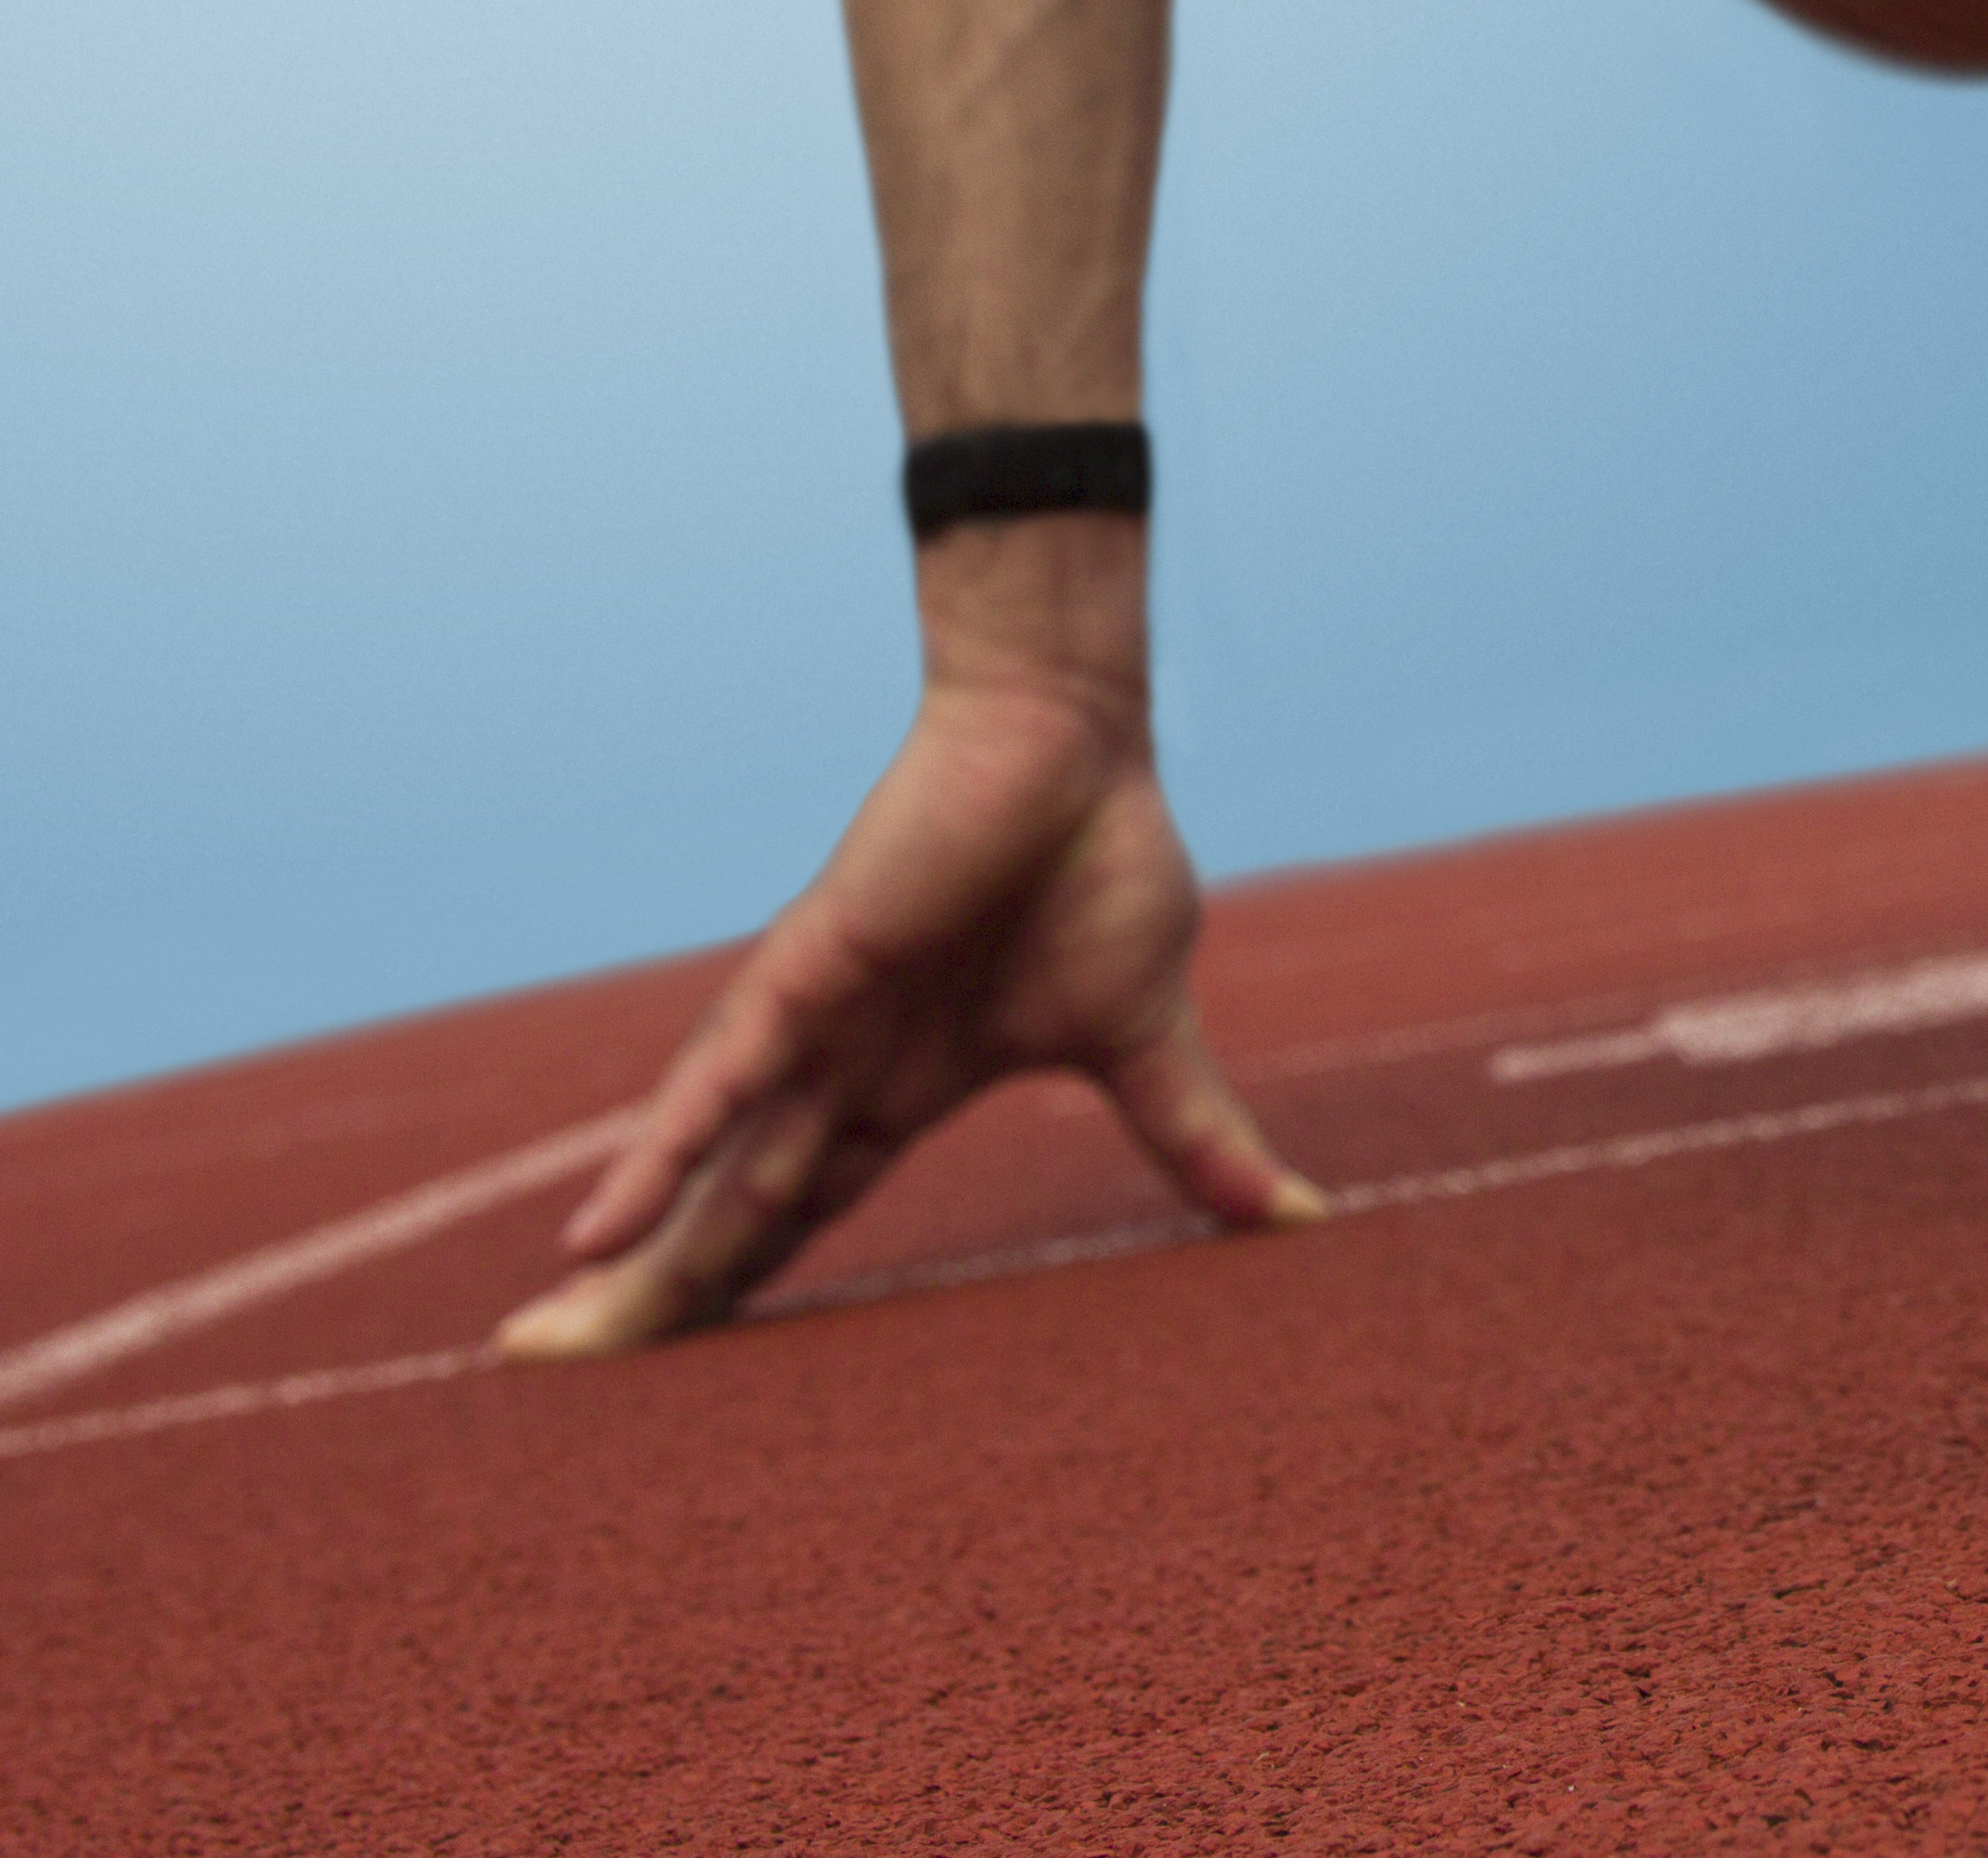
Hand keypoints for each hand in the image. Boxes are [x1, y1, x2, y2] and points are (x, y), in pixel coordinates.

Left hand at [497, 523, 1320, 1358]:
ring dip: (633, 1260)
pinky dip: (654, 1162)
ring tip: (551, 1347)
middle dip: (651, 1305)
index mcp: (902, 1097)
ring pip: (700, 1173)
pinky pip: (716, 1088)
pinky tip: (593, 1237)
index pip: (801, 1220)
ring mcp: (812, 1034)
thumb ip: (1188, 1135)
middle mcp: (836, 1078)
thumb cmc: (1102, 868)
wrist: (1076, 745)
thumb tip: (1291, 1217)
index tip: (677, 1386)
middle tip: (554, 1386)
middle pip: (725, 1219)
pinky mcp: (805, 977)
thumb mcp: (1143, 1039)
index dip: (738, 1292)